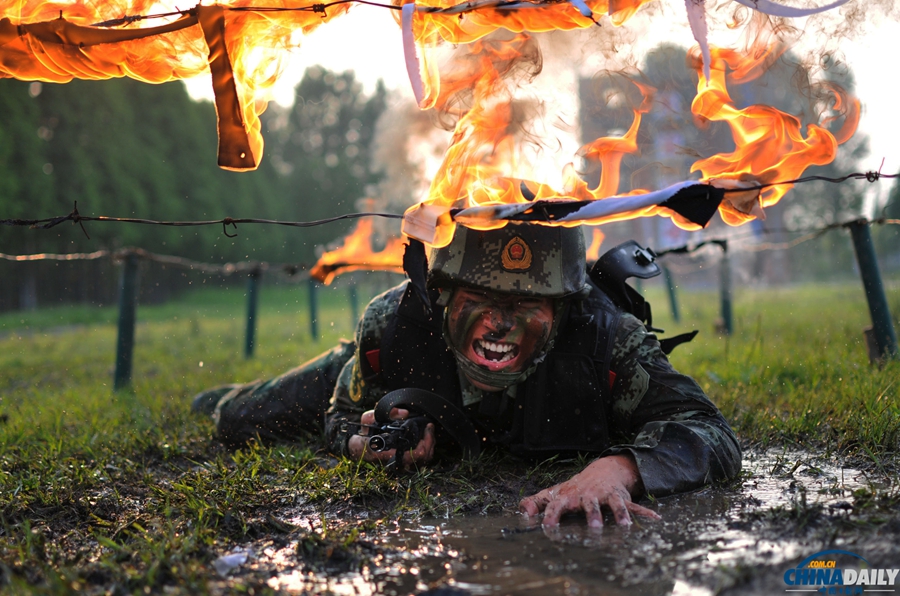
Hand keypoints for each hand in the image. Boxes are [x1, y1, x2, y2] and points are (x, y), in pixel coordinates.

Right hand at [347, 407, 434, 467]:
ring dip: (429, 444)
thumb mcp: (369, 419)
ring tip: (429, 430)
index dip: (420, 447)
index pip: (408, 457)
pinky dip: (427, 448)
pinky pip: (422, 459)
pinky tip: (427, 437)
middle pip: (420, 458)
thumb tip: (405, 413)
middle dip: (428, 442)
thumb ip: (384, 413)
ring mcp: (401, 464)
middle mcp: (395, 462)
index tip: (424, 432)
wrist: (359, 447)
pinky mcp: (405, 463)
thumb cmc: (365, 433)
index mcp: (385, 453)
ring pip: (423, 460)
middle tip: (429, 427)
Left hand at [518, 454, 660, 527]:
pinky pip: (634, 506)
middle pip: (590, 504)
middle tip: (594, 527)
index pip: (557, 504)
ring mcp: (606, 496)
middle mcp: (588, 495)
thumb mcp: (555, 492)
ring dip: (619, 514)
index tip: (547, 527)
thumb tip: (522, 509)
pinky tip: (655, 519)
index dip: (551, 515)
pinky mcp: (621, 498)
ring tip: (625, 526)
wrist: (602, 471)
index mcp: (569, 496)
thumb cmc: (575, 488)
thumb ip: (537, 501)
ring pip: (614, 504)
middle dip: (592, 514)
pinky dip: (644, 512)